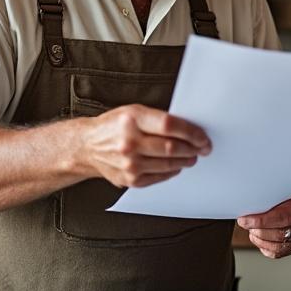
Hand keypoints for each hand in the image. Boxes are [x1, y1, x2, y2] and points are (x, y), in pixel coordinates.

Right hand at [74, 104, 210, 188]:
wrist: (87, 146)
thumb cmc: (114, 126)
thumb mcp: (134, 112)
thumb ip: (158, 119)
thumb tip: (190, 129)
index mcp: (132, 119)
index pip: (169, 126)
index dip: (191, 132)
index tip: (203, 136)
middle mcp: (129, 142)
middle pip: (172, 147)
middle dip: (193, 148)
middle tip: (203, 148)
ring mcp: (129, 163)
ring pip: (169, 164)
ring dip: (186, 160)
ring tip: (192, 156)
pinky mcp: (129, 179)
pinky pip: (160, 176)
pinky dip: (172, 170)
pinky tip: (176, 165)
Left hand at [238, 190, 290, 258]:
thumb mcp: (284, 181)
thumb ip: (271, 186)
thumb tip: (248, 184)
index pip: (284, 216)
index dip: (262, 221)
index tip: (244, 219)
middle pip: (280, 233)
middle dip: (258, 229)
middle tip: (244, 222)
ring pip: (278, 246)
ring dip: (260, 239)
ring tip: (251, 229)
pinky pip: (278, 253)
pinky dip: (264, 246)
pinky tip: (258, 237)